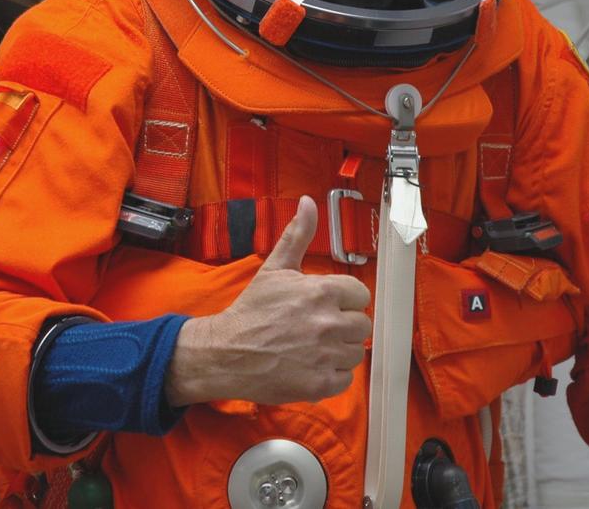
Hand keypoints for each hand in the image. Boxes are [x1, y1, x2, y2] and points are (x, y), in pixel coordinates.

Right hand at [164, 195, 371, 406]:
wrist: (227, 352)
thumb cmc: (252, 311)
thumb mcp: (275, 267)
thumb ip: (298, 234)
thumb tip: (308, 203)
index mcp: (321, 292)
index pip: (360, 294)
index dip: (344, 299)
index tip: (327, 304)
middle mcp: (328, 323)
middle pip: (361, 324)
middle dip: (342, 324)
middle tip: (318, 326)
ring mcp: (325, 355)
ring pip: (354, 352)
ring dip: (338, 350)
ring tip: (313, 346)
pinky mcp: (320, 384)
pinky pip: (345, 378)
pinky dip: (331, 375)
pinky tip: (311, 365)